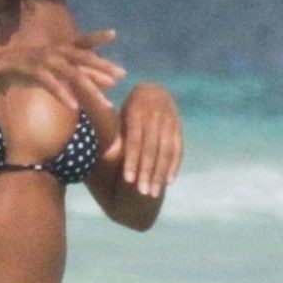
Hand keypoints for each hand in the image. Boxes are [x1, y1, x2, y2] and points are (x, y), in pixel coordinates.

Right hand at [0, 31, 125, 109]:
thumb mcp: (64, 71)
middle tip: (120, 74)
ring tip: (104, 103)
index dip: (97, 36)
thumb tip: (112, 81)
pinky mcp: (34, 72)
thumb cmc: (39, 68)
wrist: (5, 69)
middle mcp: (57, 51)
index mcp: (63, 48)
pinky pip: (51, 84)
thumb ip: (86, 75)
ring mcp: (45, 60)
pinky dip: (63, 94)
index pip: (83, 41)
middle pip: (83, 57)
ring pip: (71, 74)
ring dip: (89, 88)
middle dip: (102, 65)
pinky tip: (74, 106)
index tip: (113, 33)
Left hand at [118, 82, 183, 197]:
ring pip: (166, 151)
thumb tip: (104, 155)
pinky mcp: (178, 128)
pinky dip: (174, 166)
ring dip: (160, 174)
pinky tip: (169, 182)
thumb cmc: (129, 109)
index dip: (132, 161)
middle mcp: (154, 116)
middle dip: (147, 172)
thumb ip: (115, 133)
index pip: (134, 141)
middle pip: (151, 149)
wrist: (153, 90)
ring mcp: (169, 121)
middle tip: (143, 193)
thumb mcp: (120, 115)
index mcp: (136, 112)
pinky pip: (178, 149)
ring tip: (153, 193)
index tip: (128, 181)